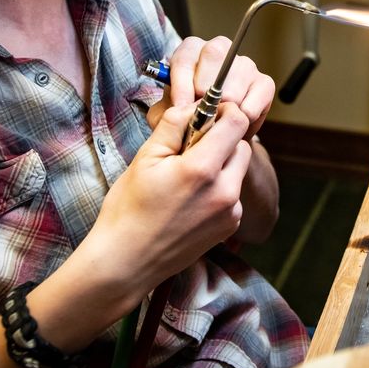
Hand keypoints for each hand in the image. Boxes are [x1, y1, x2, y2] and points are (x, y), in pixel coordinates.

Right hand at [76, 101, 252, 305]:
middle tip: (190, 149)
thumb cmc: (129, 209)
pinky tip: (191, 199)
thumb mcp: (146, 157)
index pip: (236, 122)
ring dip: (222, 163)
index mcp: (202, 169)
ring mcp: (230, 211)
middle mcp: (225, 191)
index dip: (223, 111)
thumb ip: (175, 124)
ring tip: (188, 176)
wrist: (126, 262)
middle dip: (222, 139)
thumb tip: (196, 105)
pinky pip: (233, 193)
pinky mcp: (230, 226)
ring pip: (238, 169)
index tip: (205, 116)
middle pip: (242, 145)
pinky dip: (219, 188)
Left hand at [160, 36, 275, 140]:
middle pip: (213, 54)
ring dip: (227, 104)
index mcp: (191, 51)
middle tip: (201, 112)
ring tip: (218, 122)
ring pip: (236, 75)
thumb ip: (165, 112)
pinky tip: (237, 123)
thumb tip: (174, 110)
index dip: (182, 82)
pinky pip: (259, 93)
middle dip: (205, 88)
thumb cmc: (189, 118)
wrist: (214, 135)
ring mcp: (244, 64)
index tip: (180, 106)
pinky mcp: (263, 82)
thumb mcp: (168, 115)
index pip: (185, 56)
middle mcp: (219, 50)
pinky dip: (247, 112)